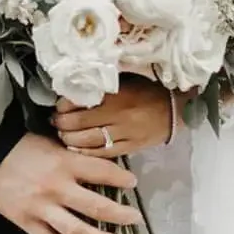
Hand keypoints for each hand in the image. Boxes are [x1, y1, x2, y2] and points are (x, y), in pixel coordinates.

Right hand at [0, 132, 140, 233]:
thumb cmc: (17, 145)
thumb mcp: (50, 142)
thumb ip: (72, 156)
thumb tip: (98, 166)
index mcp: (64, 162)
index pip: (102, 171)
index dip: (121, 178)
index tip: (132, 182)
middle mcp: (56, 187)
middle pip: (97, 207)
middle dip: (121, 215)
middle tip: (135, 219)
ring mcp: (41, 208)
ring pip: (78, 232)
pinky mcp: (26, 222)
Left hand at [51, 76, 172, 157]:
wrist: (177, 108)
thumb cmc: (148, 90)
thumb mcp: (126, 80)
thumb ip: (102, 85)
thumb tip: (74, 89)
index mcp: (118, 94)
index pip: (81, 101)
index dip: (64, 105)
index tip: (59, 106)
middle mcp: (120, 115)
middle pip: (81, 123)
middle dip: (63, 123)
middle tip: (56, 121)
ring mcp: (126, 133)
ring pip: (90, 140)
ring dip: (70, 139)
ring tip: (63, 134)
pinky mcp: (131, 147)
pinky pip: (104, 153)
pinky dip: (86, 152)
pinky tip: (76, 149)